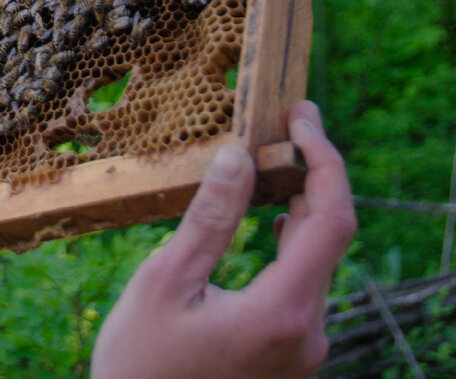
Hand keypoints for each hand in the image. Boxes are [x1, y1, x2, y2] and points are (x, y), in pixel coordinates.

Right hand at [91, 100, 355, 378]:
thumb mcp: (165, 282)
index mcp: (282, 312)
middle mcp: (308, 333)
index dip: (325, 160)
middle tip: (287, 125)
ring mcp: (303, 350)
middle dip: (316, 175)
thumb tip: (238, 157)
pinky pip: (306, 288)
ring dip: (305, 209)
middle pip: (332, 238)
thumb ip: (209, 220)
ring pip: (319, 263)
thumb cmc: (140, 363)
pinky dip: (294, 245)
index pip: (332, 220)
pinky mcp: (291, 358)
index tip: (301, 118)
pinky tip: (273, 224)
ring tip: (276, 165)